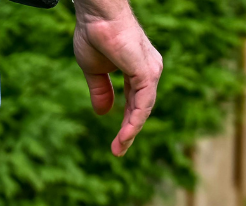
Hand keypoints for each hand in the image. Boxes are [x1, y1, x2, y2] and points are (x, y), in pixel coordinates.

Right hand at [72, 1, 162, 156]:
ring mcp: (151, 72)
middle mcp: (150, 72)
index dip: (127, 123)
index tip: (118, 143)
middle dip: (129, 132)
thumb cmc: (94, 33)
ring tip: (119, 147)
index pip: (136, 103)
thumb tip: (104, 114)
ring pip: (143, 110)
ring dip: (131, 131)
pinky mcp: (147, 73)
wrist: (96, 14)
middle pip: (141, 109)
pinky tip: (126, 135)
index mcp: (139, 71)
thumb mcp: (94, 70)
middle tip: (118, 151)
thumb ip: (101, 91)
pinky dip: (135, 121)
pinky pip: (143, 105)